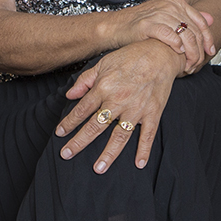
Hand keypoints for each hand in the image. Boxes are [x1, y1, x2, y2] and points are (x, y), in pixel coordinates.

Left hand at [55, 40, 179, 170]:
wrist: (161, 52)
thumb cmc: (131, 56)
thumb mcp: (104, 63)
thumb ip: (85, 80)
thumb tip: (70, 95)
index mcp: (104, 88)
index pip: (82, 110)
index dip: (69, 122)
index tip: (60, 133)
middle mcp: (118, 101)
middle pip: (95, 127)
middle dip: (79, 142)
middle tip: (67, 154)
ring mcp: (136, 109)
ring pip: (119, 136)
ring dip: (108, 154)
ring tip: (98, 168)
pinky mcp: (153, 113)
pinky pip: (147, 135)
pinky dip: (144, 150)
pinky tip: (139, 164)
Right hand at [105, 0, 213, 72]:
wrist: (115, 27)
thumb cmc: (141, 25)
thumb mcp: (167, 17)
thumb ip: (189, 17)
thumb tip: (211, 19)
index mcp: (177, 1)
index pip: (200, 22)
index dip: (207, 39)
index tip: (210, 52)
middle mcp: (170, 5)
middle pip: (194, 31)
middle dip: (199, 50)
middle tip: (196, 64)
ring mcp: (159, 13)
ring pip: (185, 36)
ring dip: (189, 54)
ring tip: (187, 65)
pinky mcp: (148, 24)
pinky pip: (170, 37)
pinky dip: (176, 47)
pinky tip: (177, 54)